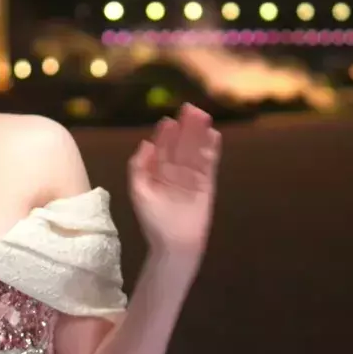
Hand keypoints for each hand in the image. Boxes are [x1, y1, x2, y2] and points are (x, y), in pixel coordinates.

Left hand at [128, 103, 220, 255]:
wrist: (175, 244)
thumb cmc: (153, 221)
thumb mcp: (139, 192)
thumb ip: (139, 168)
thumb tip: (145, 144)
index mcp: (157, 172)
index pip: (163, 149)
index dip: (165, 135)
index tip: (168, 121)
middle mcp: (175, 172)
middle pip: (182, 145)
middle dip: (185, 128)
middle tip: (190, 109)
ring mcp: (192, 177)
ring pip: (196, 151)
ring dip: (199, 134)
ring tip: (203, 117)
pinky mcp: (207, 185)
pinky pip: (210, 164)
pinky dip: (212, 150)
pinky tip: (213, 136)